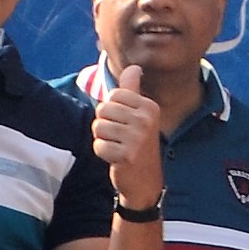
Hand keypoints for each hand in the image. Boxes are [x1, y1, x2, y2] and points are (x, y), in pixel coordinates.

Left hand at [91, 83, 167, 210]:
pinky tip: (116, 159)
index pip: (113, 95)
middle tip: (120, 138)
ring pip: (98, 127)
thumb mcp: (139, 115)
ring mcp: (138, 138)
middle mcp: (146, 120)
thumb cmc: (138, 144)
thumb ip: (132, 91)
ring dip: (103, 139)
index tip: (125, 124)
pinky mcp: (127, 155)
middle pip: (103, 110)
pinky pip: (99, 146)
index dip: (112, 110)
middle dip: (105, 125)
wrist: (146, 181)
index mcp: (149, 107)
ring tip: (118, 147)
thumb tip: (134, 68)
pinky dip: (103, 153)